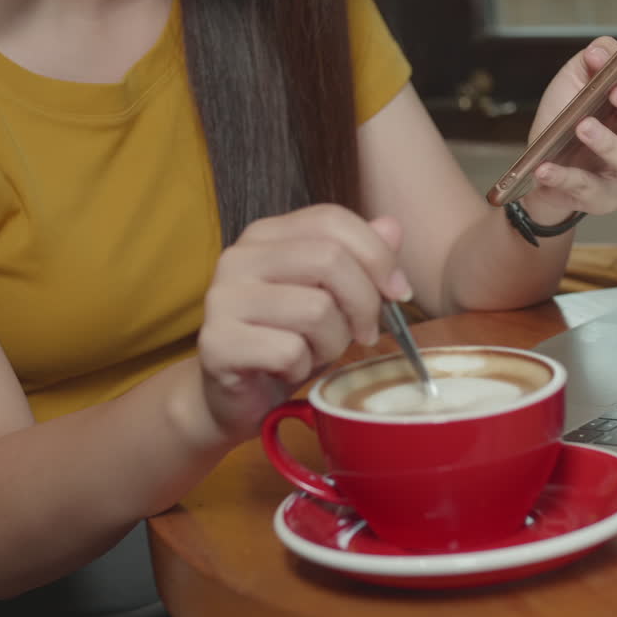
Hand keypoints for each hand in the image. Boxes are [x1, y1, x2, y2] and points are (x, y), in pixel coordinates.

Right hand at [195, 205, 410, 442]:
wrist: (237, 397)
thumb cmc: (289, 341)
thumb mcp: (333, 298)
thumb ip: (360, 259)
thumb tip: (392, 227)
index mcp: (266, 235)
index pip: (332, 220)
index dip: (377, 255)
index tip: (399, 292)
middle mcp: (239, 257)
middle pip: (329, 259)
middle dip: (364, 303)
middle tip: (365, 334)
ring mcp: (223, 298)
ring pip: (315, 309)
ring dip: (333, 342)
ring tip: (317, 352)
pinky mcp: (217, 342)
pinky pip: (289, 351)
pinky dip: (303, 368)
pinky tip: (288, 371)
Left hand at [524, 37, 616, 216]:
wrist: (538, 170)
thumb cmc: (565, 122)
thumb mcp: (573, 82)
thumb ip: (591, 62)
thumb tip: (599, 52)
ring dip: (609, 143)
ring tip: (582, 127)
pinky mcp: (603, 199)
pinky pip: (587, 188)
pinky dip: (564, 177)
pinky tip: (546, 167)